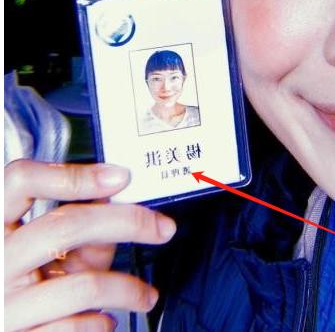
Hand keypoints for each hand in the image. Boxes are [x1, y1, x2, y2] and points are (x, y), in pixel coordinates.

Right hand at [5, 160, 175, 331]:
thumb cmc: (32, 293)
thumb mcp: (52, 255)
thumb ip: (81, 230)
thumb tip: (123, 205)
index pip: (20, 180)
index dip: (71, 175)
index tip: (120, 176)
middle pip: (64, 225)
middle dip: (126, 222)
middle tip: (162, 228)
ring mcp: (4, 305)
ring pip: (83, 284)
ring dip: (127, 289)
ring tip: (145, 295)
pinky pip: (76, 327)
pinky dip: (101, 324)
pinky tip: (105, 321)